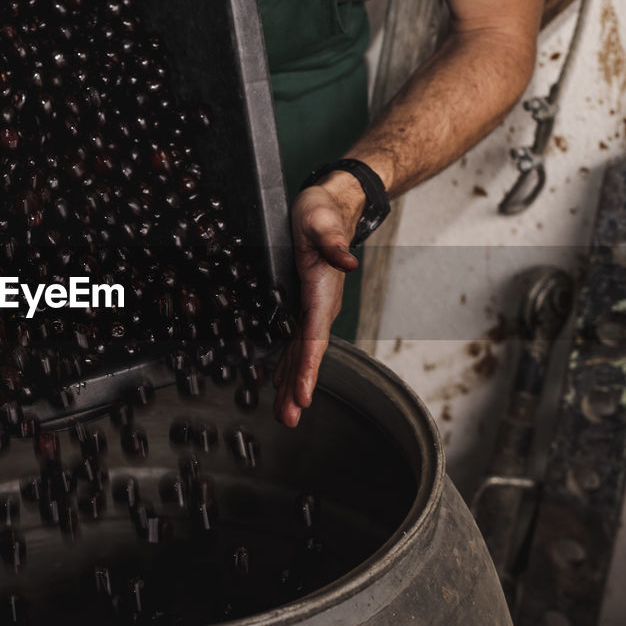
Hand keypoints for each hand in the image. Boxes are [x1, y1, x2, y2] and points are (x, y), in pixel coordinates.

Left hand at [273, 178, 360, 426]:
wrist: (330, 206)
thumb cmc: (322, 212)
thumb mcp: (321, 219)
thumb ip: (331, 241)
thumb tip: (346, 260)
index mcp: (322, 291)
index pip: (315, 337)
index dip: (307, 368)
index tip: (302, 395)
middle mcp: (321, 306)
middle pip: (308, 355)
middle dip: (298, 388)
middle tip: (288, 418)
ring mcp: (312, 308)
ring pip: (301, 354)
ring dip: (291, 384)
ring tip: (283, 414)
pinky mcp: (302, 305)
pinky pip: (294, 342)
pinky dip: (287, 365)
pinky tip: (278, 382)